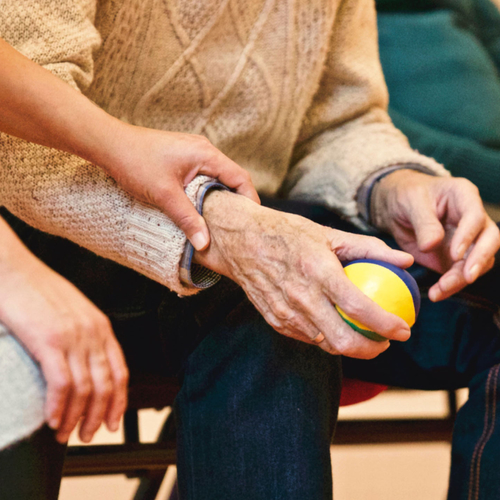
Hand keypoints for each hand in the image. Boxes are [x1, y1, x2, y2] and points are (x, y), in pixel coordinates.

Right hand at [0, 219, 128, 443]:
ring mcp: (73, 337)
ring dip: (77, 418)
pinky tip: (52, 420)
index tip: (112, 421)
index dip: (118, 401)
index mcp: (101, 326)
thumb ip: (83, 335)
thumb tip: (82, 364)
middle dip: (99, 416)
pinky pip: (62, 384)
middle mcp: (93, 333)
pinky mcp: (49, 340)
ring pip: (86, 389)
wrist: (13, 268)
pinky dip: (59, 407)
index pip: (120, 371)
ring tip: (66, 434)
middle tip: (88, 435)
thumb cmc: (37, 289)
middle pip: (106, 385)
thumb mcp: (72, 311)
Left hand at [95, 124, 259, 250]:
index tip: (252, 222)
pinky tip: (201, 208)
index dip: (250, 200)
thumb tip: (205, 244)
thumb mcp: (164, 195)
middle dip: (236, 202)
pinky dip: (207, 192)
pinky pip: (204, 176)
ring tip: (221, 221)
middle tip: (238, 226)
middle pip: (231, 178)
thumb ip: (188, 219)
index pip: (240, 178)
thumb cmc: (136, 162)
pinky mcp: (182, 158)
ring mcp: (193, 152)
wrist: (109, 144)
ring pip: (217, 178)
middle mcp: (204, 150)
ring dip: (220, 198)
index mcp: (206, 154)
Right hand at [194, 191, 413, 358]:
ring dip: (350, 346)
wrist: (241, 241)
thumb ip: (370, 248)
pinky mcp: (275, 320)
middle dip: (372, 349)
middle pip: (343, 340)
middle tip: (385, 342)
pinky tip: (335, 326)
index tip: (403, 330)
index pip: (359, 308)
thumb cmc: (287, 233)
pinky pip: (307, 338)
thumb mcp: (329, 233)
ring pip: (325, 344)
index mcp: (318, 271)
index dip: (386, 325)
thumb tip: (405, 260)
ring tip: (363, 336)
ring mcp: (285, 313)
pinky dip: (326, 337)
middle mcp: (301, 297)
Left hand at [371, 170, 499, 300]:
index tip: (454, 254)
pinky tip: (437, 294)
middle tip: (467, 277)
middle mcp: (473, 218)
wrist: (397, 208)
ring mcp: (468, 240)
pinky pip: (460, 274)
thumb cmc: (407, 196)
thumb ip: (423, 223)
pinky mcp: (457, 258)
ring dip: (462, 279)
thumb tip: (432, 245)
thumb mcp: (411, 202)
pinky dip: (451, 286)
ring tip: (441, 289)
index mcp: (464, 196)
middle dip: (479, 260)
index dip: (468, 236)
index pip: (475, 217)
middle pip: (489, 240)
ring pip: (478, 262)